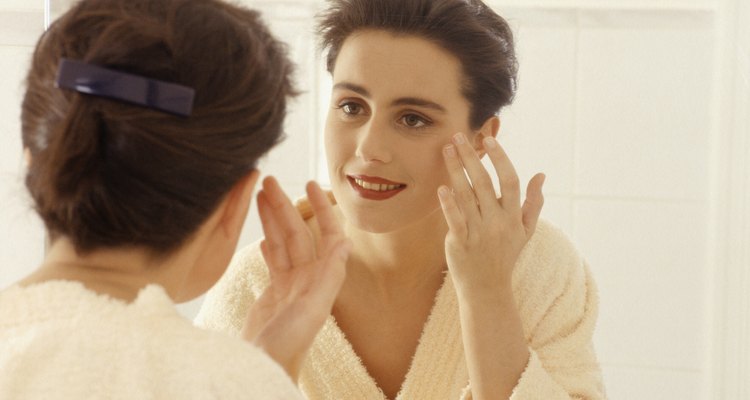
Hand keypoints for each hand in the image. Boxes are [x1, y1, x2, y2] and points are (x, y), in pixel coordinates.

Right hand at [241, 176, 350, 380]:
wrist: (265, 368)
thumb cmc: (289, 345)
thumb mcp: (312, 309)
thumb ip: (329, 276)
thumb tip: (346, 243)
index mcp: (321, 279)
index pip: (327, 235)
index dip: (323, 209)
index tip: (311, 184)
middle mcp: (309, 279)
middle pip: (299, 233)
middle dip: (285, 206)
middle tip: (268, 181)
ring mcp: (290, 286)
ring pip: (284, 243)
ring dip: (273, 219)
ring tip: (259, 195)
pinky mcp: (273, 294)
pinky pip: (273, 261)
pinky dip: (269, 244)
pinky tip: (262, 232)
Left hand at [438, 133, 543, 294]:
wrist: (488, 288)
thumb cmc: (506, 254)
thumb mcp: (526, 230)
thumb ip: (534, 202)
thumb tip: (541, 174)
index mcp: (514, 216)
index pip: (510, 181)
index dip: (500, 159)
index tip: (488, 139)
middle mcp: (498, 222)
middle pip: (484, 183)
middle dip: (471, 157)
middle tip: (458, 136)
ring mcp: (479, 232)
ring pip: (466, 196)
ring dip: (456, 170)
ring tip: (446, 150)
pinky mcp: (460, 242)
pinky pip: (454, 220)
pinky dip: (448, 204)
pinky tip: (441, 187)